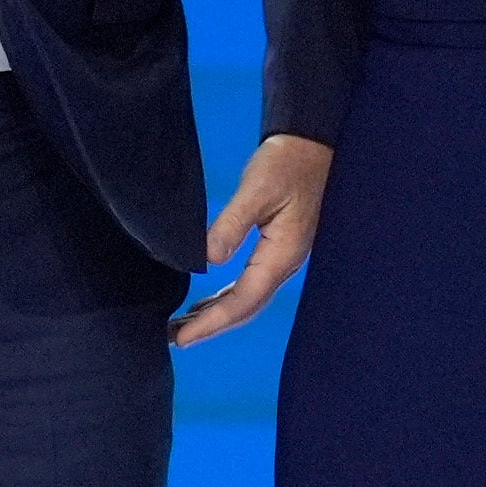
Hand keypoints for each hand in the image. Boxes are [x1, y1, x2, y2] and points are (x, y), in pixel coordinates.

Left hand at [172, 136, 332, 345]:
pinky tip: (205, 303)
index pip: (243, 300)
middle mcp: (283, 264)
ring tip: (183, 328)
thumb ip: (232, 225)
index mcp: (281, 254)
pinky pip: (248, 285)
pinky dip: (225, 299)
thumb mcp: (256, 189)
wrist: (310, 145)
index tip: (183, 337)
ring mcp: (281, 259)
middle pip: (246, 308)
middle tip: (175, 340)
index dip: (212, 322)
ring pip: (247, 300)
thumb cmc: (286, 162)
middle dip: (211, 327)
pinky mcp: (275, 250)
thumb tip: (207, 260)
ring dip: (216, 316)